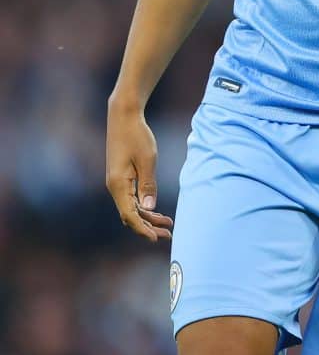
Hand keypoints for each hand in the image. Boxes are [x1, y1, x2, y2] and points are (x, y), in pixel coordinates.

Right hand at [105, 98, 173, 241]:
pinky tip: (156, 211)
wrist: (124, 116)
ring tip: (167, 225)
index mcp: (118, 185)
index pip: (130, 215)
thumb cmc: (137, 135)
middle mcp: (114, 186)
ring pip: (131, 207)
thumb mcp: (147, 160)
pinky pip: (131, 198)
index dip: (143, 229)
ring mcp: (116, 182)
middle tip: (168, 235)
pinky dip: (143, 206)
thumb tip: (149, 209)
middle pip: (130, 215)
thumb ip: (148, 185)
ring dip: (147, 218)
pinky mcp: (121, 177)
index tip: (156, 238)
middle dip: (148, 227)